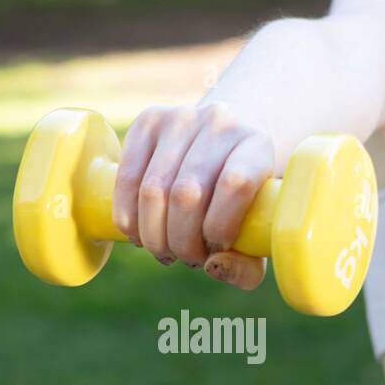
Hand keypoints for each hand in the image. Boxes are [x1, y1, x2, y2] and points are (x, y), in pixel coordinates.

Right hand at [112, 102, 273, 289]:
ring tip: (164, 250)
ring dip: (153, 236)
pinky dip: (128, 218)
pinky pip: (127, 179)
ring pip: (152, 190)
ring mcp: (180, 117)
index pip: (235, 184)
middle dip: (180, 242)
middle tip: (187, 258)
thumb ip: (246, 266)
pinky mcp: (147, 120)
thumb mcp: (255, 231)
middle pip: (186, 194)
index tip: (214, 250)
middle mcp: (220, 123)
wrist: (221, 143)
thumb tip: (212, 266)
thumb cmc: (241, 200)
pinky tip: (140, 234)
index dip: (218, 228)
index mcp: (256, 146)